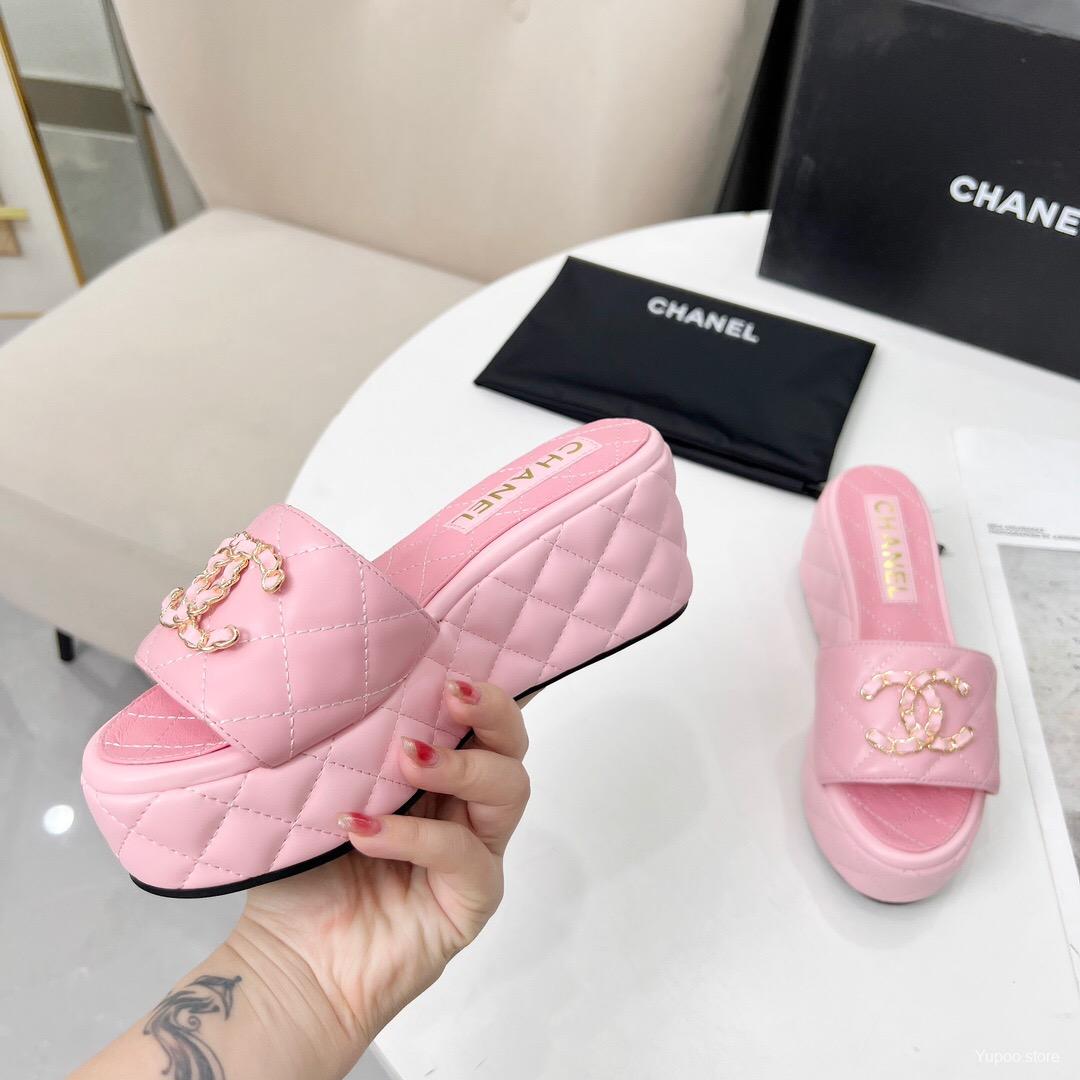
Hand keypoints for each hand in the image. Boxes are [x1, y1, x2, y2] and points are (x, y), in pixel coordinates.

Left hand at [230, 678, 530, 1069]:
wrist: (291, 964)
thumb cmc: (304, 873)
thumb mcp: (321, 792)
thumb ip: (347, 744)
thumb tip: (344, 682)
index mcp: (435, 772)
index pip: (476, 717)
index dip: (479, 684)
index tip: (451, 654)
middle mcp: (464, 806)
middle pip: (511, 744)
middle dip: (492, 709)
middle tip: (452, 692)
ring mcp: (475, 852)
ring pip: (508, 790)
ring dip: (462, 765)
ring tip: (408, 757)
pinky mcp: (473, 898)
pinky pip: (463, 857)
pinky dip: (415, 837)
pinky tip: (365, 830)